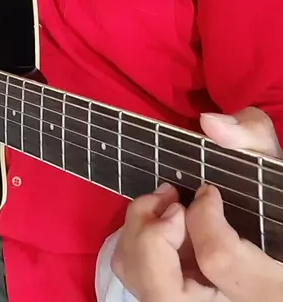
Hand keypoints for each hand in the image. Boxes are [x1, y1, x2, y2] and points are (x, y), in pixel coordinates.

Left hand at [111, 108, 282, 301]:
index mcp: (265, 279)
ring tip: (165, 206)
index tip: (207, 190)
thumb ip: (249, 136)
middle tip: (169, 199)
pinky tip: (164, 223)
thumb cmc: (267, 198)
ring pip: (146, 288)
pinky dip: (140, 246)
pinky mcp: (175, 298)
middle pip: (166, 291)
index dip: (203, 217)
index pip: (220, 258)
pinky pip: (140, 281)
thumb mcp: (267, 165)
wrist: (268, 240)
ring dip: (141, 237)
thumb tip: (210, 124)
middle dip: (151, 235)